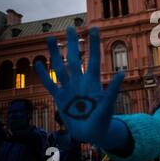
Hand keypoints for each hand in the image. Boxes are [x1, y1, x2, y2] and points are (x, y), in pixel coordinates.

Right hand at [35, 27, 124, 146]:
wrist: (92, 133)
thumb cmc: (103, 118)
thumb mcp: (108, 104)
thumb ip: (113, 88)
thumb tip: (121, 72)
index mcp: (93, 82)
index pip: (94, 58)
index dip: (93, 44)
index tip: (94, 28)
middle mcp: (80, 82)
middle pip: (75, 58)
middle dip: (72, 43)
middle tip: (70, 27)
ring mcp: (69, 89)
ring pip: (60, 67)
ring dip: (55, 53)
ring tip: (50, 38)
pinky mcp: (60, 99)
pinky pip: (50, 84)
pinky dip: (44, 75)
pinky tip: (38, 63)